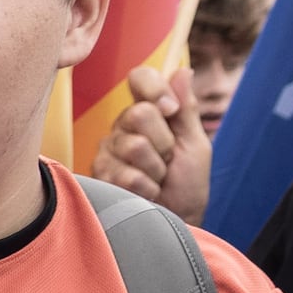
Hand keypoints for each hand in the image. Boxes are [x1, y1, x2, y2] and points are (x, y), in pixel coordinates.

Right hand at [87, 60, 209, 219]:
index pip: (141, 78)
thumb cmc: (187, 186)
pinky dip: (146, 188)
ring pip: (132, 146)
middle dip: (164, 143)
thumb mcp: (195, 144)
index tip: (170, 111)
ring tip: (156, 181)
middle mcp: (124, 126)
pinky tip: (145, 193)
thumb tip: (183, 70)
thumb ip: (186, 109)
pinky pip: (125, 174)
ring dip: (155, 170)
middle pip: (139, 114)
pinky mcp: (98, 175)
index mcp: (150, 112)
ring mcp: (108, 151)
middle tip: (167, 162)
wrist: (177, 222)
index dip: (154, 89)